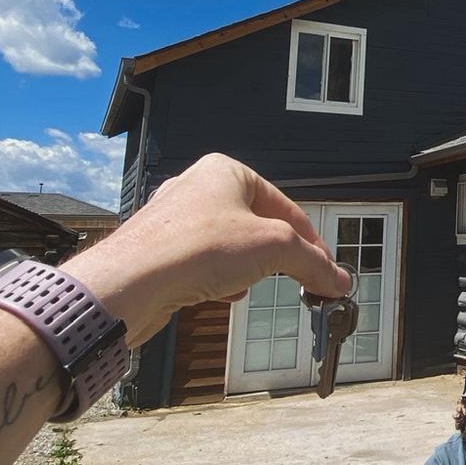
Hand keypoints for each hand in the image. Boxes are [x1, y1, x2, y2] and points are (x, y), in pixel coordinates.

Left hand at [67, 154, 348, 344]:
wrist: (129, 285)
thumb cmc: (193, 249)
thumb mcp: (274, 248)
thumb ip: (312, 262)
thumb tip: (337, 278)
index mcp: (227, 172)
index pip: (286, 207)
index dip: (312, 242)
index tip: (326, 270)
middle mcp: (198, 190)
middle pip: (259, 227)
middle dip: (277, 257)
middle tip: (296, 280)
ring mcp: (176, 222)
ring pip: (231, 248)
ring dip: (246, 270)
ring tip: (245, 284)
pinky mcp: (161, 253)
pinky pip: (204, 266)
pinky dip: (218, 280)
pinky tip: (217, 293)